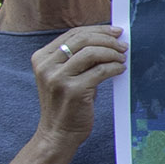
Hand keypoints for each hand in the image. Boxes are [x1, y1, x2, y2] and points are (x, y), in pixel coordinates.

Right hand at [31, 25, 125, 146]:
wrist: (57, 134)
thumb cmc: (66, 103)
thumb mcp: (65, 75)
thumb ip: (79, 57)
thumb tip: (108, 39)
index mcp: (42, 58)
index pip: (73, 34)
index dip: (97, 30)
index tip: (115, 32)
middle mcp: (46, 66)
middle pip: (82, 40)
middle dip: (107, 39)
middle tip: (123, 45)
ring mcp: (58, 78)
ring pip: (92, 52)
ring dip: (112, 52)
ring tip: (122, 57)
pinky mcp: (73, 91)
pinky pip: (100, 71)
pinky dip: (114, 67)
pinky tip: (120, 69)